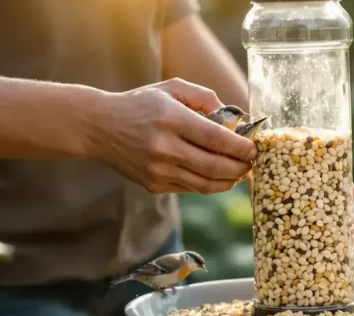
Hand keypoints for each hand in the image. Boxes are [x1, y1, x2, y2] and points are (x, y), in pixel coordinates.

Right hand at [92, 78, 256, 193]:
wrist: (99, 126)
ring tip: (241, 172)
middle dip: (241, 168)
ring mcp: (158, 170)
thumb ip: (206, 97)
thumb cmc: (141, 104)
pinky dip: (210, 185)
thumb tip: (236, 118)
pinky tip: (220, 176)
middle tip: (253, 163)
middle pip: (215, 166)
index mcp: (171, 119)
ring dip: (230, 181)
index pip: (216, 138)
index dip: (241, 147)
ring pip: (206, 184)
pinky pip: (191, 188)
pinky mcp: (154, 185)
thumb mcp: (172, 88)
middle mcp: (164, 147)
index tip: (254, 148)